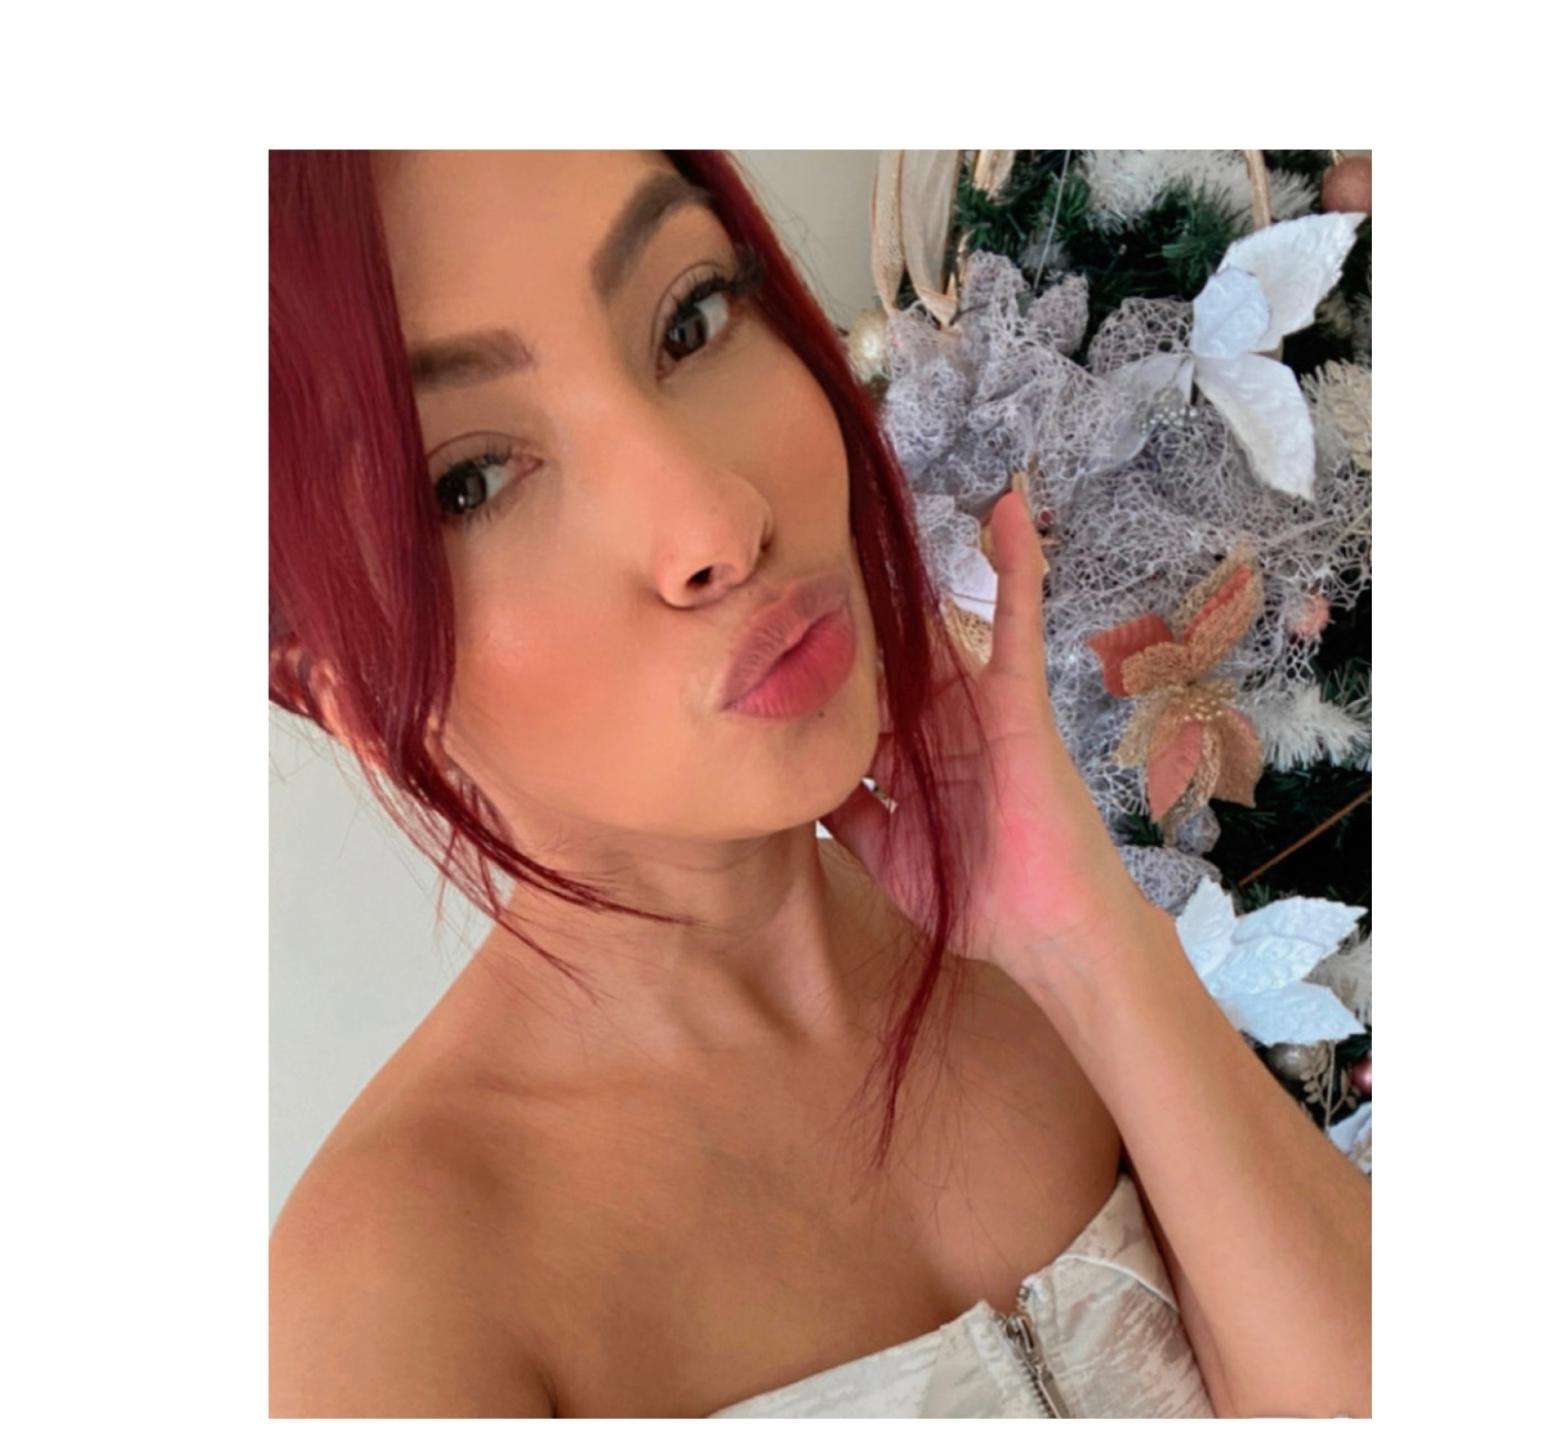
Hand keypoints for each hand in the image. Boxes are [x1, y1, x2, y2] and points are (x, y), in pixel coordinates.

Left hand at [818, 486, 1154, 981]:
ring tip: (885, 502)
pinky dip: (1015, 568)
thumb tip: (796, 772)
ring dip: (920, 569)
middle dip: (853, 608)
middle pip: (888, 652)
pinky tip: (1006, 510)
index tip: (773, 625)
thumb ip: (845, 810)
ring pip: (940, 625)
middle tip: (810, 548)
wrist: (1045, 932)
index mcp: (905, 756)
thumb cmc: (972, 896)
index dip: (820, 665)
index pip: (857, 697)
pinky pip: (1017, 623)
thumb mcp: (885, 851)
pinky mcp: (1017, 699)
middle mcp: (937, 722)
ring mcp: (976, 706)